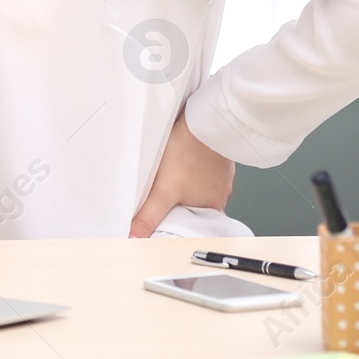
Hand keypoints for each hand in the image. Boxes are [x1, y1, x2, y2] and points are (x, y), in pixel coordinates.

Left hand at [129, 109, 235, 237]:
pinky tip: (184, 157)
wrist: (205, 122)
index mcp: (212, 206)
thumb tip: (136, 236)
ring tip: (175, 172)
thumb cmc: (189, 152)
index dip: (179, 220)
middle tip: (166, 190)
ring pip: (201, 184)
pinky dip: (195, 164)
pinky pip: (206, 166)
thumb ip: (149, 216)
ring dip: (188, 180)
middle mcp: (221, 192)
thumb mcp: (163, 190)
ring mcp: (222, 173)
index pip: (195, 222)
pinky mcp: (219, 155)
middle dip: (182, 199)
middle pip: (197, 203)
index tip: (167, 214)